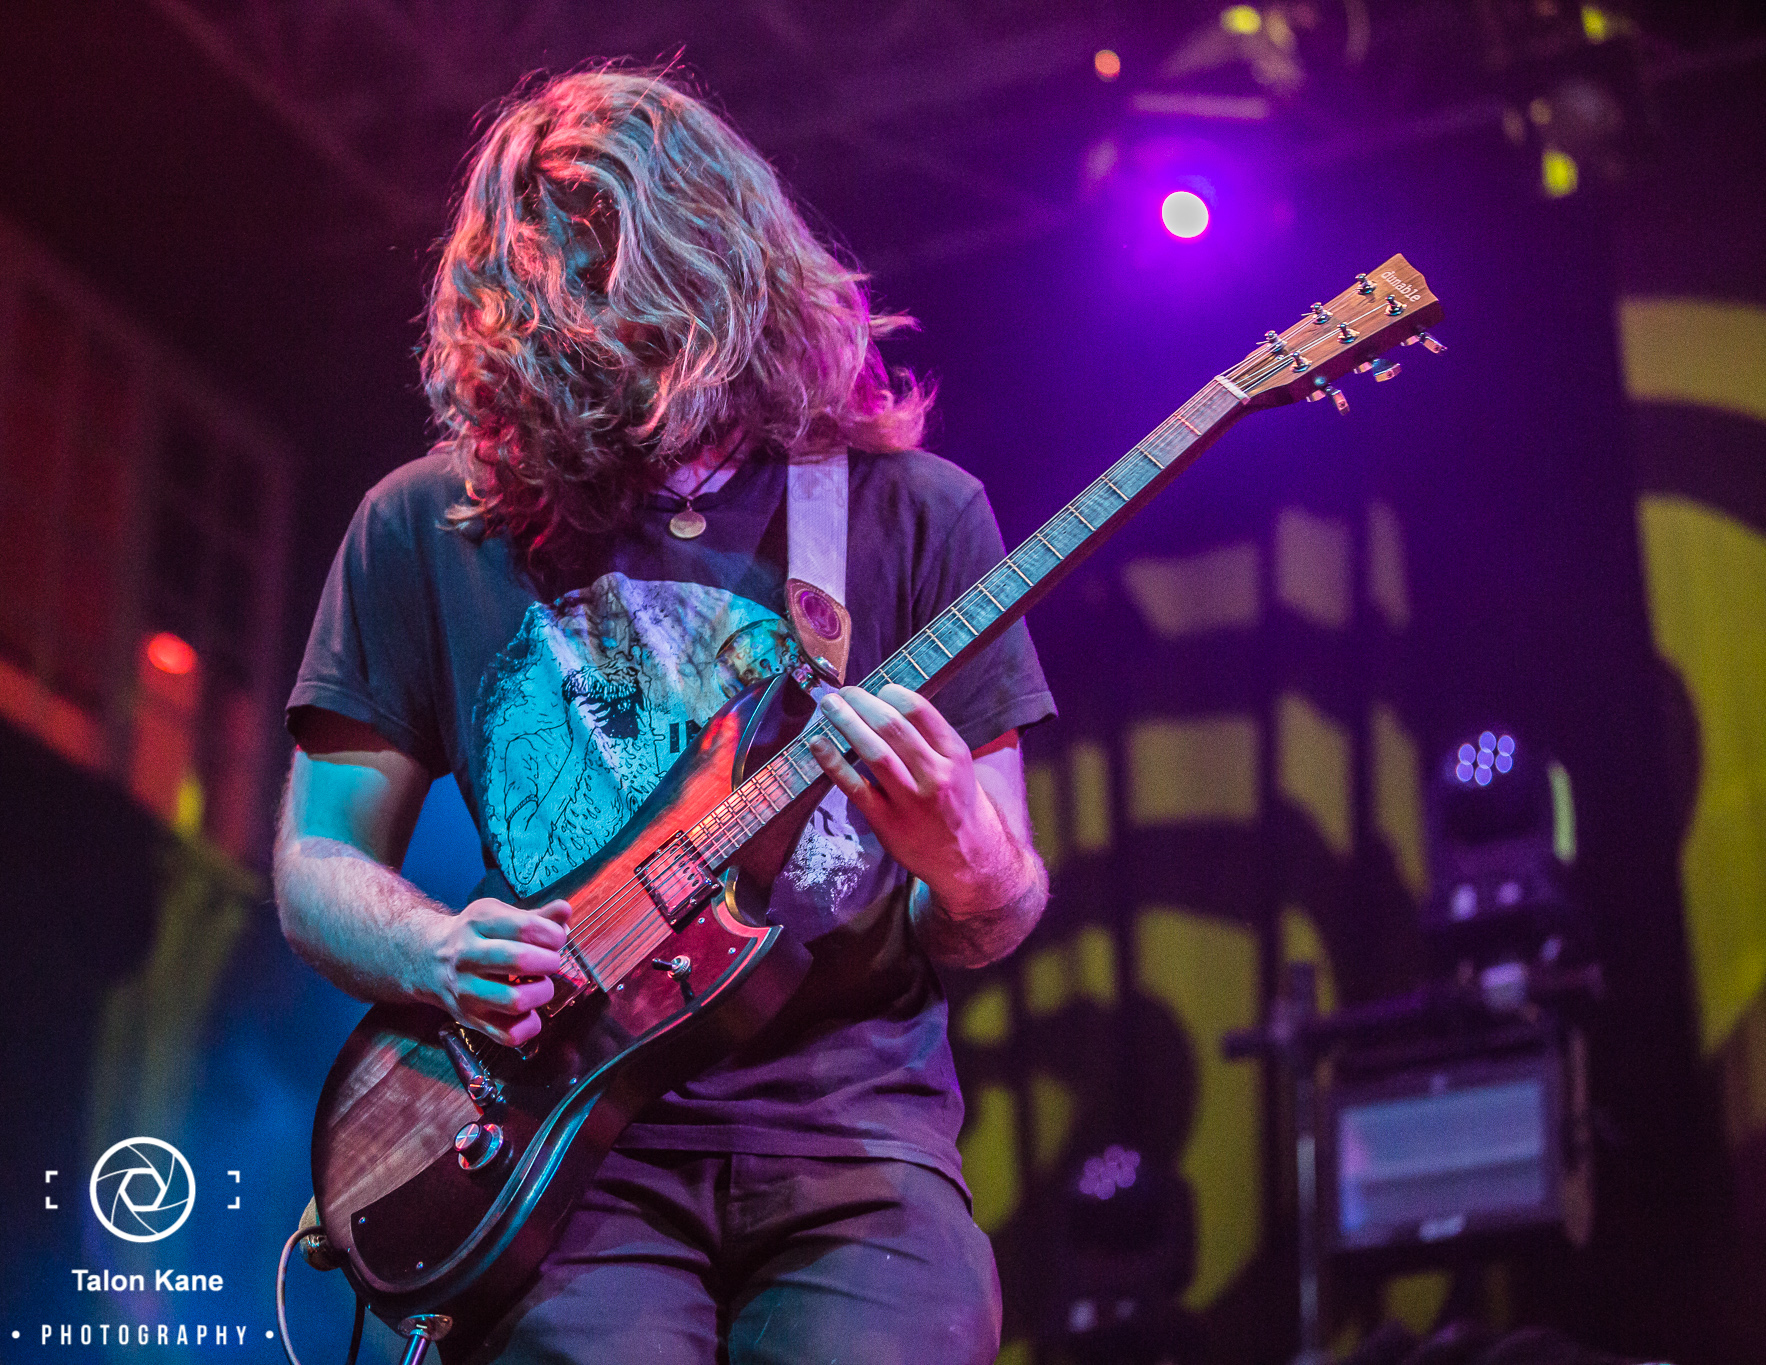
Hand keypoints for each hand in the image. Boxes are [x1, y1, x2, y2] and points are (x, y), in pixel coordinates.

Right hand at [420, 898, 571, 1046]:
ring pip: (515, 1000)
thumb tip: (564, 911)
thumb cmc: (475, 936)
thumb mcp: (500, 916)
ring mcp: (466, 990)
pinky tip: (530, 1010)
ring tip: (540, 985)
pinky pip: (508, 1034)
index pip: (526, 927)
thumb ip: (536, 916)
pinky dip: (529, 1026)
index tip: (556, 939)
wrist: (429, 959)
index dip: (553, 935)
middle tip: (550, 962)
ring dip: (541, 993)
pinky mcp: (470, 1019)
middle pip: (520, 960)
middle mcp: (466, 955)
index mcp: (478, 922)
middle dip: (549, 961)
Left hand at [807, 684, 1031, 914]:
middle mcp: (935, 775)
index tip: (876, 689)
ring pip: (873, 752)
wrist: (969, 860)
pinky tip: (818, 744)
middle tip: (844, 692)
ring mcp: (910, 800)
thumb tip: (885, 704)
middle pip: (891, 727)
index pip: (919, 710)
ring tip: (829, 706)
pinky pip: (855, 787)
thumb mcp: (959, 765)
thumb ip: (929, 738)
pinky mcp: (887, 822)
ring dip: (846, 723)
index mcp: (954, 754)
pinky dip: (833, 763)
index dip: (890, 693)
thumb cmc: (957, 804)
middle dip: (862, 702)